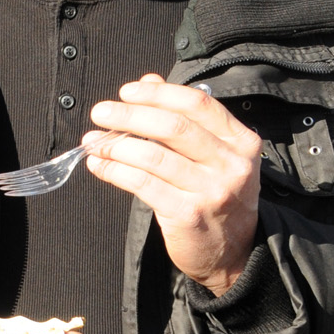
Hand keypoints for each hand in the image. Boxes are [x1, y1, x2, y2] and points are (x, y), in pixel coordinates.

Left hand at [84, 74, 260, 295]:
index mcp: (241, 142)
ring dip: (114, 145)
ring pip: (152, 157)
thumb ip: (183, 117)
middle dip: (129, 116)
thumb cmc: (217, 197)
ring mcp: (211, 190)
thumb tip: (148, 81)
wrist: (233, 253)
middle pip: (172, 127)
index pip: (197, 104)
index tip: (127, 92)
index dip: (157, 94)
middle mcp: (230, 164)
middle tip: (100, 112)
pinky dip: (114, 171)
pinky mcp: (187, 214)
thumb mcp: (214, 155)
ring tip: (92, 141)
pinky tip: (98, 165)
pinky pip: (142, 184)